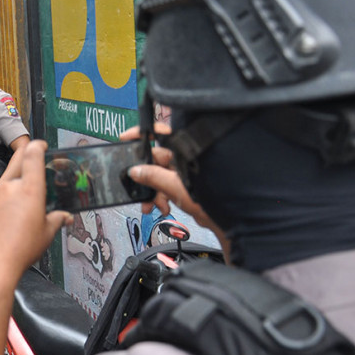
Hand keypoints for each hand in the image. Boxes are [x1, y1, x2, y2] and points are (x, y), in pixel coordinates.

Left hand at [0, 140, 71, 280]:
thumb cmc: (19, 250)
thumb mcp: (46, 235)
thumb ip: (55, 220)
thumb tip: (63, 217)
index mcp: (29, 189)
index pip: (32, 155)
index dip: (38, 146)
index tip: (41, 145)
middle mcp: (9, 187)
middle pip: (17, 161)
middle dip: (25, 155)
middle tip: (32, 157)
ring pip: (5, 181)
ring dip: (14, 184)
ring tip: (22, 199)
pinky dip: (2, 199)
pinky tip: (8, 214)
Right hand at [120, 125, 228, 252]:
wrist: (228, 221)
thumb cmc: (215, 199)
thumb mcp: (175, 187)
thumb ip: (153, 177)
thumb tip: (136, 170)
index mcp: (184, 150)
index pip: (161, 133)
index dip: (141, 134)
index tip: (126, 139)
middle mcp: (185, 157)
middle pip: (156, 160)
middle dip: (144, 175)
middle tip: (137, 186)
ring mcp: (185, 171)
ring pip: (160, 175)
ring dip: (152, 191)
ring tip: (151, 205)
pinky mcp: (186, 184)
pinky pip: (166, 186)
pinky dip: (161, 197)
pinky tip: (162, 206)